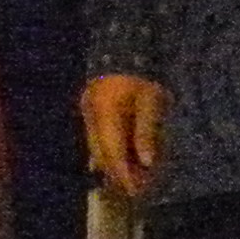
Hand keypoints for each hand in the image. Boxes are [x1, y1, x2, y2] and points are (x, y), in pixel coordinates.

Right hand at [80, 74, 163, 202]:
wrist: (124, 46)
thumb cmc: (142, 74)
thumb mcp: (151, 101)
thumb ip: (146, 132)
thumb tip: (147, 162)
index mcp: (106, 114)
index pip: (113, 153)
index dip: (124, 175)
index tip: (136, 192)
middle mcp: (92, 116)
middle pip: (102, 154)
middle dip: (119, 173)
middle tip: (137, 189)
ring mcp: (88, 112)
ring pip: (97, 147)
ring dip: (114, 163)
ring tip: (132, 175)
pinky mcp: (90, 108)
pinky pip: (97, 137)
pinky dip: (109, 149)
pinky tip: (121, 156)